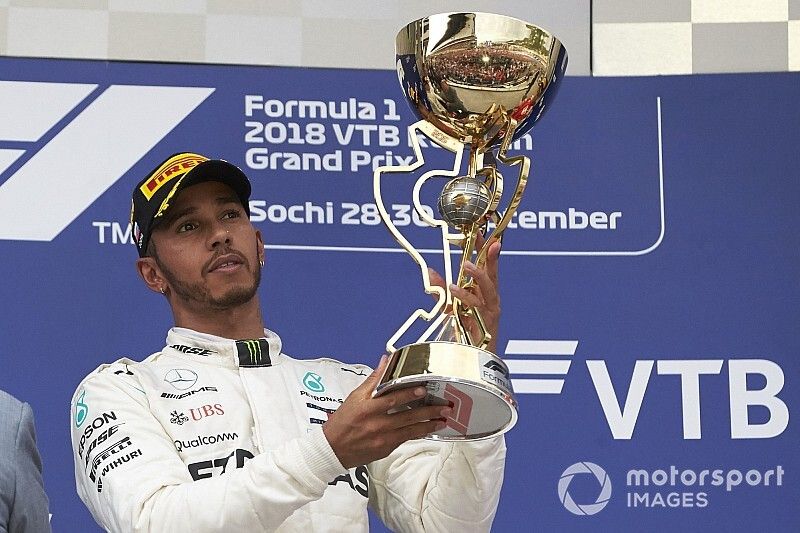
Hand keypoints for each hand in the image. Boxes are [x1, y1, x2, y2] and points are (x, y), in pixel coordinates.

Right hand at [322, 355, 450, 468]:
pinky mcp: (386, 449)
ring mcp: (382, 438)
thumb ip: (373, 380)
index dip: (408, 394)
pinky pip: (406, 439)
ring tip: (443, 420)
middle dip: (428, 411)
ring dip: (428, 425)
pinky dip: (418, 433)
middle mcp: (376, 424)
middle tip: (444, 407)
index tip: (423, 389)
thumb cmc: (342, 421)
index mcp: (367, 408)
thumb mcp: (354, 397)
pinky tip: (428, 429)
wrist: (332, 449)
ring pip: (410, 431)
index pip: (392, 399)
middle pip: (407, 416)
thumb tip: (386, 361)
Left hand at [429, 235, 500, 352]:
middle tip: (484, 241)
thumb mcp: (453, 306)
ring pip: (488, 287)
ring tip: (465, 265)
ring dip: (477, 274)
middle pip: (493, 273)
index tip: (485, 234)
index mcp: (486, 292)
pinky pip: (475, 305)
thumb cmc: (470, 332)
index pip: (489, 267)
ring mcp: (491, 309)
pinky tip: (454, 289)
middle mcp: (492, 298)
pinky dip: (464, 295)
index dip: (488, 251)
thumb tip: (431, 273)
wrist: (477, 357)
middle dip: (490, 256)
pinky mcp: (487, 321)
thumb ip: (442, 290)